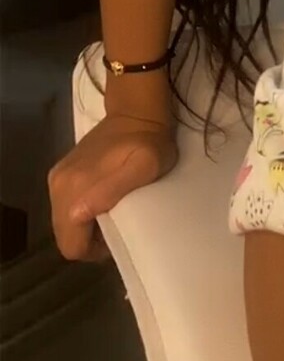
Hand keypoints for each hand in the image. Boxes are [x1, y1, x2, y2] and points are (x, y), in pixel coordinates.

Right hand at [49, 114, 177, 263]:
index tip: (117, 233)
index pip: (72, 245)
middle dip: (88, 239)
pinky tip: (100, 198)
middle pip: (64, 235)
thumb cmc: (149, 143)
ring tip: (111, 210)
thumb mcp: (145, 167)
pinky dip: (79, 211)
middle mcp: (59, 185)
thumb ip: (112, 190)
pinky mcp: (60, 171)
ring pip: (62, 222)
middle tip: (117, 223)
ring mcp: (57, 177)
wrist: (136, 111)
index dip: (94, 249)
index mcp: (75, 188)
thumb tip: (79, 214)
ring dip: (83, 225)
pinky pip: (63, 206)